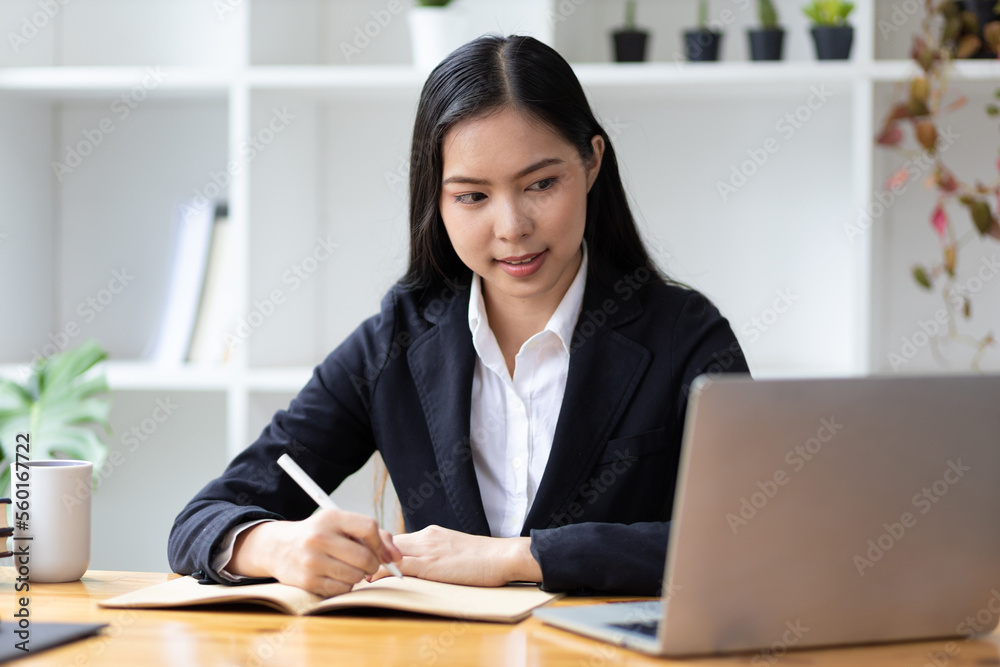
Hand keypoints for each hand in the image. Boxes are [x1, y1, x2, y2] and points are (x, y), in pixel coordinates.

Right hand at [228, 509, 401, 597]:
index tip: (387, 555)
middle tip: (369, 565)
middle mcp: (320, 537)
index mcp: (331, 517)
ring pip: (356, 576)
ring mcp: (312, 560)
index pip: (368, 528)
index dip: (383, 545)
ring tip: (348, 568)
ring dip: (359, 576)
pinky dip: (345, 586)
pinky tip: (336, 576)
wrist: (279, 548)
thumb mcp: (340, 524)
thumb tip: (397, 557)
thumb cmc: (320, 535)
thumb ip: (373, 534)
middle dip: (374, 565)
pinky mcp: (307, 581)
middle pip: (365, 557)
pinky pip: (342, 589)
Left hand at [368, 525, 540, 586]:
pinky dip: (382, 571)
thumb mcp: (454, 551)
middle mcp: (425, 537)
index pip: (396, 538)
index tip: (367, 558)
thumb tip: (422, 566)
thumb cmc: (484, 558)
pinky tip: (370, 579)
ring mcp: (428, 549)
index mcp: (431, 533)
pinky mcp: (431, 564)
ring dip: (371, 562)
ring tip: (356, 574)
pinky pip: (399, 566)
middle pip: (387, 542)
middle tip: (354, 565)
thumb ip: (436, 554)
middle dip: (370, 553)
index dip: (378, 548)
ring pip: (389, 552)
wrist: (502, 556)